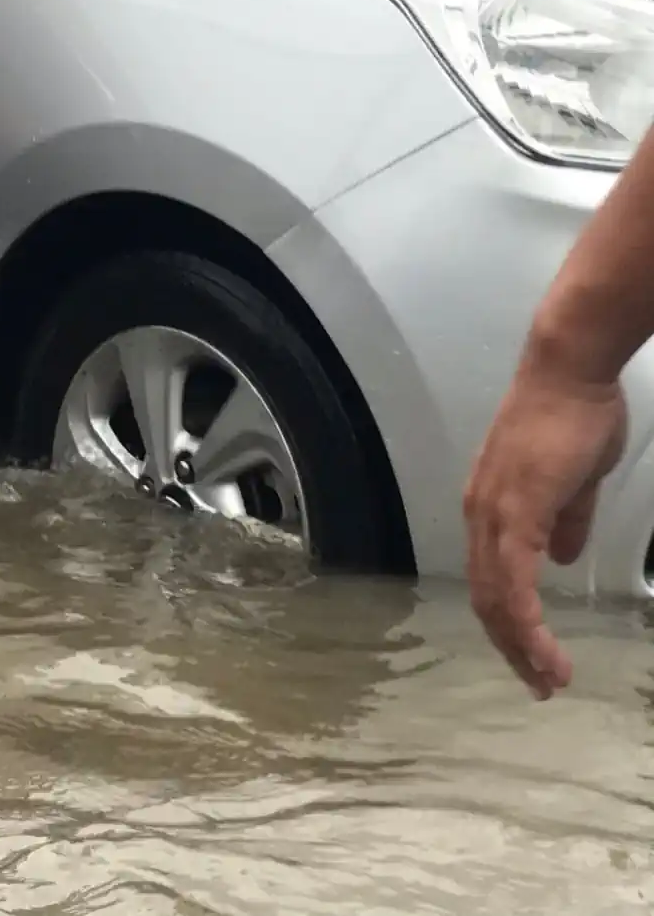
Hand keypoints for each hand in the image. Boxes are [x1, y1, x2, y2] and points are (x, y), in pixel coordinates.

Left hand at [465, 340, 629, 697]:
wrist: (570, 372)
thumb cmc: (576, 418)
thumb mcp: (573, 482)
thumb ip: (564, 521)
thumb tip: (562, 557)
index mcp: (492, 510)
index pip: (491, 582)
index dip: (512, 626)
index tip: (537, 662)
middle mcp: (480, 515)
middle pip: (487, 599)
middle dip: (513, 648)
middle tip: (541, 685)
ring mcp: (493, 511)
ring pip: (496, 597)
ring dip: (521, 644)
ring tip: (549, 679)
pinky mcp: (514, 508)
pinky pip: (512, 577)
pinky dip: (524, 619)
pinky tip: (542, 649)